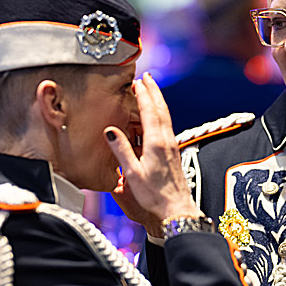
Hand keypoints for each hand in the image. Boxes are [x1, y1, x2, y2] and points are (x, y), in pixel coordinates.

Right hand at [104, 72, 199, 236]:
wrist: (176, 209)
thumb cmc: (154, 195)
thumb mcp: (132, 174)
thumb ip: (121, 151)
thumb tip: (110, 130)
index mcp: (156, 143)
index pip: (150, 112)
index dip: (144, 94)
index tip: (138, 81)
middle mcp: (167, 141)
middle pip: (161, 109)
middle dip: (154, 91)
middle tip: (147, 77)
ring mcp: (172, 146)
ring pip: (166, 117)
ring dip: (158, 101)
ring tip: (151, 90)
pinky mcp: (173, 152)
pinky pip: (167, 126)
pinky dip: (160, 114)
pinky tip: (156, 116)